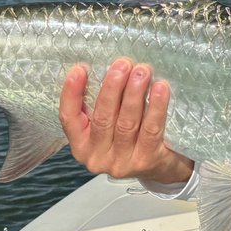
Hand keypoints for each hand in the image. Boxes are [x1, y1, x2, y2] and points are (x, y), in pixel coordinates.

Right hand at [59, 59, 193, 184]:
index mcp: (82, 145)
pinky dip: (156, 107)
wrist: (161, 167)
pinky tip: (160, 88)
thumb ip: (103, 104)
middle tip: (123, 64)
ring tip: (142, 71)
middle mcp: (98, 157)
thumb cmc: (131, 138)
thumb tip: (106, 67)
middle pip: (102, 118)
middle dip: (112, 87)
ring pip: (126, 122)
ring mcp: (122, 162)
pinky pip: (150, 129)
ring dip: (134, 93)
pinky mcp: (146, 160)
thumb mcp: (109, 125)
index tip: (80, 69)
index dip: (72, 93)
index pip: (68, 117)